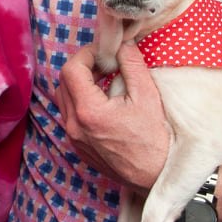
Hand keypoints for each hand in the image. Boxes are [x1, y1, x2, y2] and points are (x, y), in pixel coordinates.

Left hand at [60, 41, 170, 192]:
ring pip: (64, 100)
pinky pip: (69, 117)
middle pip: (63, 83)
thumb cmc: (156, 140)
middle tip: (105, 64)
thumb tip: (123, 44)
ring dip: (79, 85)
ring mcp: (74, 139)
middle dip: (82, 68)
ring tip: (105, 82)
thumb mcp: (147, 96)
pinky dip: (80, 103)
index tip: (104, 53)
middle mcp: (74, 126)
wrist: (157, 177)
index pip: (71, 69)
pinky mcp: (79, 148)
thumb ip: (131, 64)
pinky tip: (104, 103)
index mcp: (88, 111)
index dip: (86, 54)